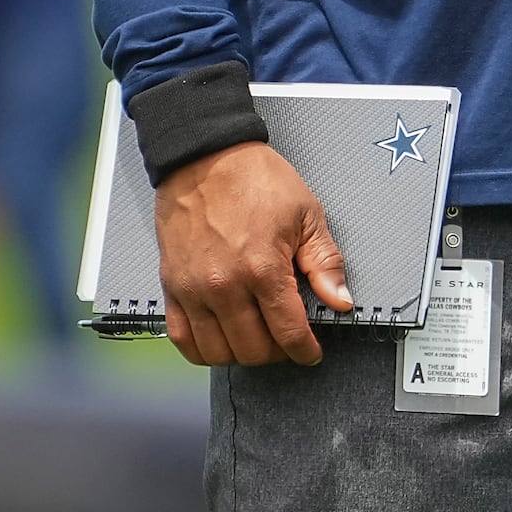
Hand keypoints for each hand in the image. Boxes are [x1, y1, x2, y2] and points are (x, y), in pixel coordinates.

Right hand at [153, 142, 351, 366]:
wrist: (205, 157)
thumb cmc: (255, 179)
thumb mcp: (306, 214)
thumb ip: (325, 262)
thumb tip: (339, 301)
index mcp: (262, 268)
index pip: (288, 332)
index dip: (305, 350)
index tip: (311, 353)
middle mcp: (224, 286)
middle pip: (253, 349)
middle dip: (277, 352)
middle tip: (286, 340)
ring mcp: (193, 290)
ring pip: (217, 352)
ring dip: (241, 355)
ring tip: (257, 339)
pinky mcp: (171, 287)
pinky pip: (182, 338)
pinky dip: (202, 350)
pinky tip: (220, 342)